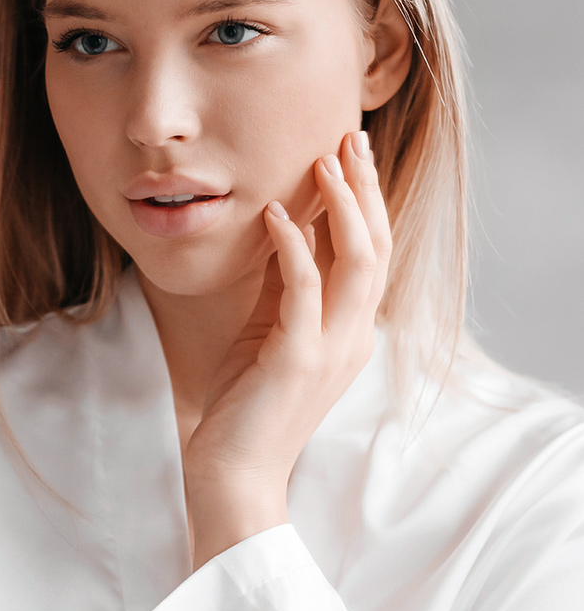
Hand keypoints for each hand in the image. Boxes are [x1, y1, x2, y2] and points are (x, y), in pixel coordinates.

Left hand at [184, 130, 391, 568]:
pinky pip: (304, 292)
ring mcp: (331, 349)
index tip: (352, 153)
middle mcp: (353, 336)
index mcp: (351, 329)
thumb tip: (284, 226)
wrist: (233, 472)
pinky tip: (275, 215)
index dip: (368, 200)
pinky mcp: (297, 360)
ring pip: (357, 263)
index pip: (373, 251)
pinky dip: (294, 248)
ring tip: (322, 162)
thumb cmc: (247, 400)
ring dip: (342, 208)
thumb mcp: (271, 330)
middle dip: (365, 189)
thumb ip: (286, 285)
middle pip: (377, 247)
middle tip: (349, 137)